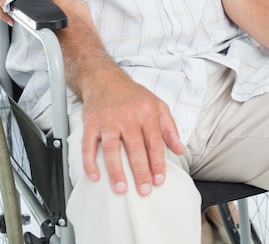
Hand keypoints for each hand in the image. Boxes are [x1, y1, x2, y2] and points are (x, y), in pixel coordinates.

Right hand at [81, 68, 184, 195]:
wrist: (105, 79)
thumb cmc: (132, 95)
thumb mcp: (157, 105)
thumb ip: (169, 128)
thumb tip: (180, 149)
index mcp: (146, 112)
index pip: (154, 142)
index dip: (158, 163)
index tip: (159, 179)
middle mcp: (127, 115)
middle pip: (135, 148)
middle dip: (141, 171)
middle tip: (144, 190)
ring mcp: (108, 119)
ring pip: (112, 149)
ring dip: (116, 171)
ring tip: (121, 188)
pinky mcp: (91, 123)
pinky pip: (88, 145)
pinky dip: (90, 162)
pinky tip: (95, 175)